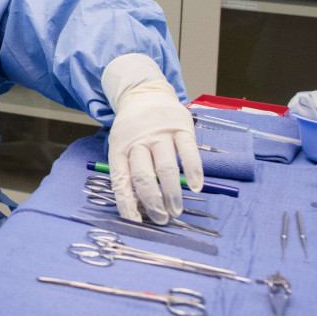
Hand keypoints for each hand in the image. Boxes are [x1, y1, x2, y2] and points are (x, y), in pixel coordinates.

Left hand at [104, 55, 202, 224]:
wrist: (144, 93)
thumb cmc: (133, 129)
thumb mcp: (121, 145)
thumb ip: (128, 170)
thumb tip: (137, 207)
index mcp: (119, 148)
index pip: (120, 179)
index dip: (126, 203)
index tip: (135, 222)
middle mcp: (137, 141)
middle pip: (143, 175)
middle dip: (152, 201)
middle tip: (161, 218)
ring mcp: (159, 133)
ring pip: (166, 167)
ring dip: (172, 192)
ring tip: (176, 210)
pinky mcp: (181, 126)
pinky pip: (188, 151)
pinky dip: (194, 170)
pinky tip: (196, 186)